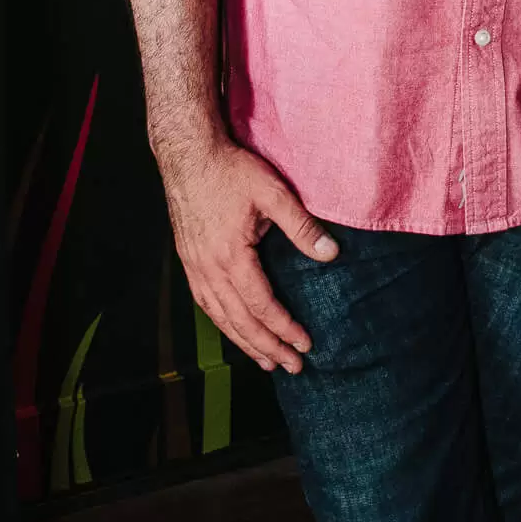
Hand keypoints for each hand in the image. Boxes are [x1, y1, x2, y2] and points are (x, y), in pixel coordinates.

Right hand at [157, 133, 338, 374]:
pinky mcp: (188, 260)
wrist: (189, 154)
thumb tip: (332, 255)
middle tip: (292, 367)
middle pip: (240, 321)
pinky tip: (234, 328)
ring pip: (220, 317)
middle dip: (267, 347)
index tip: (305, 345)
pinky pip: (205, 303)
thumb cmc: (232, 169)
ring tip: (265, 360)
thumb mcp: (273, 192)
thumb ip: (302, 226)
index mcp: (231, 256)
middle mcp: (209, 269)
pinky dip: (223, 323)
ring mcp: (195, 267)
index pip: (261, 305)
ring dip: (244, 342)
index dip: (284, 329)